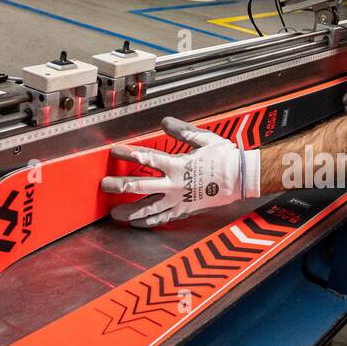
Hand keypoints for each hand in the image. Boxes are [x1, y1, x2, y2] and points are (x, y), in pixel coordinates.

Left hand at [103, 117, 260, 227]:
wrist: (242, 178)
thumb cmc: (224, 158)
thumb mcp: (203, 138)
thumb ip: (181, 131)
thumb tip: (164, 122)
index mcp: (177, 165)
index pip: (146, 158)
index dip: (128, 154)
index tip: (114, 152)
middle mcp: (174, 184)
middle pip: (140, 186)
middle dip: (120, 186)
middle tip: (105, 186)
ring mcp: (179, 200)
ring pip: (149, 207)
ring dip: (130, 210)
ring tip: (115, 213)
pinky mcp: (184, 210)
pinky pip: (163, 218)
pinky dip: (148, 221)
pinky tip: (136, 223)